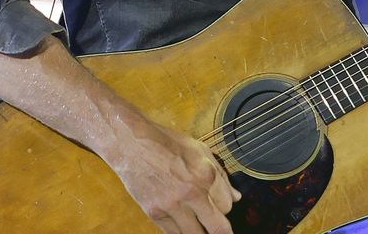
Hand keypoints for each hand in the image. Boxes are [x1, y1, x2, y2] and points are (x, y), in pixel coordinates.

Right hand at [108, 120, 240, 233]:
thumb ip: (221, 176)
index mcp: (205, 174)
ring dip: (200, 232)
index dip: (226, 207)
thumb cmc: (166, 143)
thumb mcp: (200, 150)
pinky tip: (183, 224)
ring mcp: (172, 205)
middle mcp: (191, 192)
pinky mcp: (155, 213)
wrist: (132, 144)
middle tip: (221, 232)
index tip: (221, 207)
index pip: (227, 206)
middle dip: (222, 232)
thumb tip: (236, 197)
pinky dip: (181, 231)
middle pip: (218, 228)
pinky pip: (174, 233)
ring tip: (200, 226)